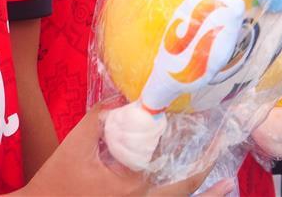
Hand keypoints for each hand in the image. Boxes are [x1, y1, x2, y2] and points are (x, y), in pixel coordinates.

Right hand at [18, 103, 215, 195]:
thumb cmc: (54, 181)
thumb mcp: (76, 144)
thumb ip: (99, 117)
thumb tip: (119, 95)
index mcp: (130, 188)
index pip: (170, 169)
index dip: (192, 154)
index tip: (211, 136)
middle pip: (182, 195)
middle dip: (207, 182)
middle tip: (227, 171)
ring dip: (200, 196)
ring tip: (226, 186)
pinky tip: (190, 191)